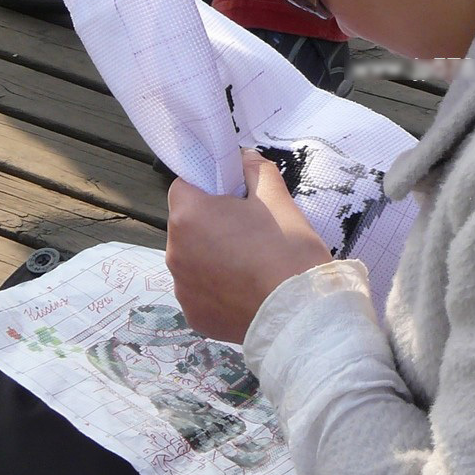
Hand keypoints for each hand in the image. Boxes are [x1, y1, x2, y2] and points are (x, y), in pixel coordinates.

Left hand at [166, 150, 331, 342]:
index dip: (209, 186)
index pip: (185, 186)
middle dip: (212, 222)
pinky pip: (202, 291)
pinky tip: (247, 288)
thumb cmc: (288, 251)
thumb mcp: (277, 199)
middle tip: (251, 229)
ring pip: (194, 258)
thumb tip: (244, 158)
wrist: (300, 313)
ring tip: (252, 262)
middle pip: (188, 224)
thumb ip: (256, 170)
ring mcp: (182, 289)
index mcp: (189, 217)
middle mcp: (174, 253)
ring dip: (213, 255)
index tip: (233, 195)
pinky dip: (219, 287)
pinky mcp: (194, 316)